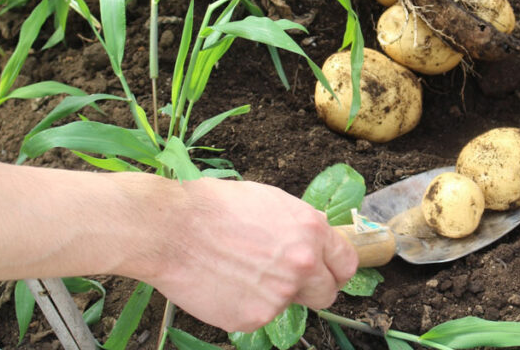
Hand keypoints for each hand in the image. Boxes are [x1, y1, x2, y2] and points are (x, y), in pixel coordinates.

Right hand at [140, 179, 357, 332]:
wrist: (172, 229)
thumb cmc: (215, 207)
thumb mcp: (271, 201)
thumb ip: (300, 226)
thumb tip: (313, 242)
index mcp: (312, 231)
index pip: (346, 263)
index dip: (336, 268)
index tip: (327, 272)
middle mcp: (303, 265)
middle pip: (327, 293)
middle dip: (312, 289)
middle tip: (287, 280)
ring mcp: (280, 295)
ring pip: (290, 304)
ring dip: (274, 294)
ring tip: (241, 272)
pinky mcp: (255, 317)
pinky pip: (260, 316)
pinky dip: (246, 305)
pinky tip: (226, 284)